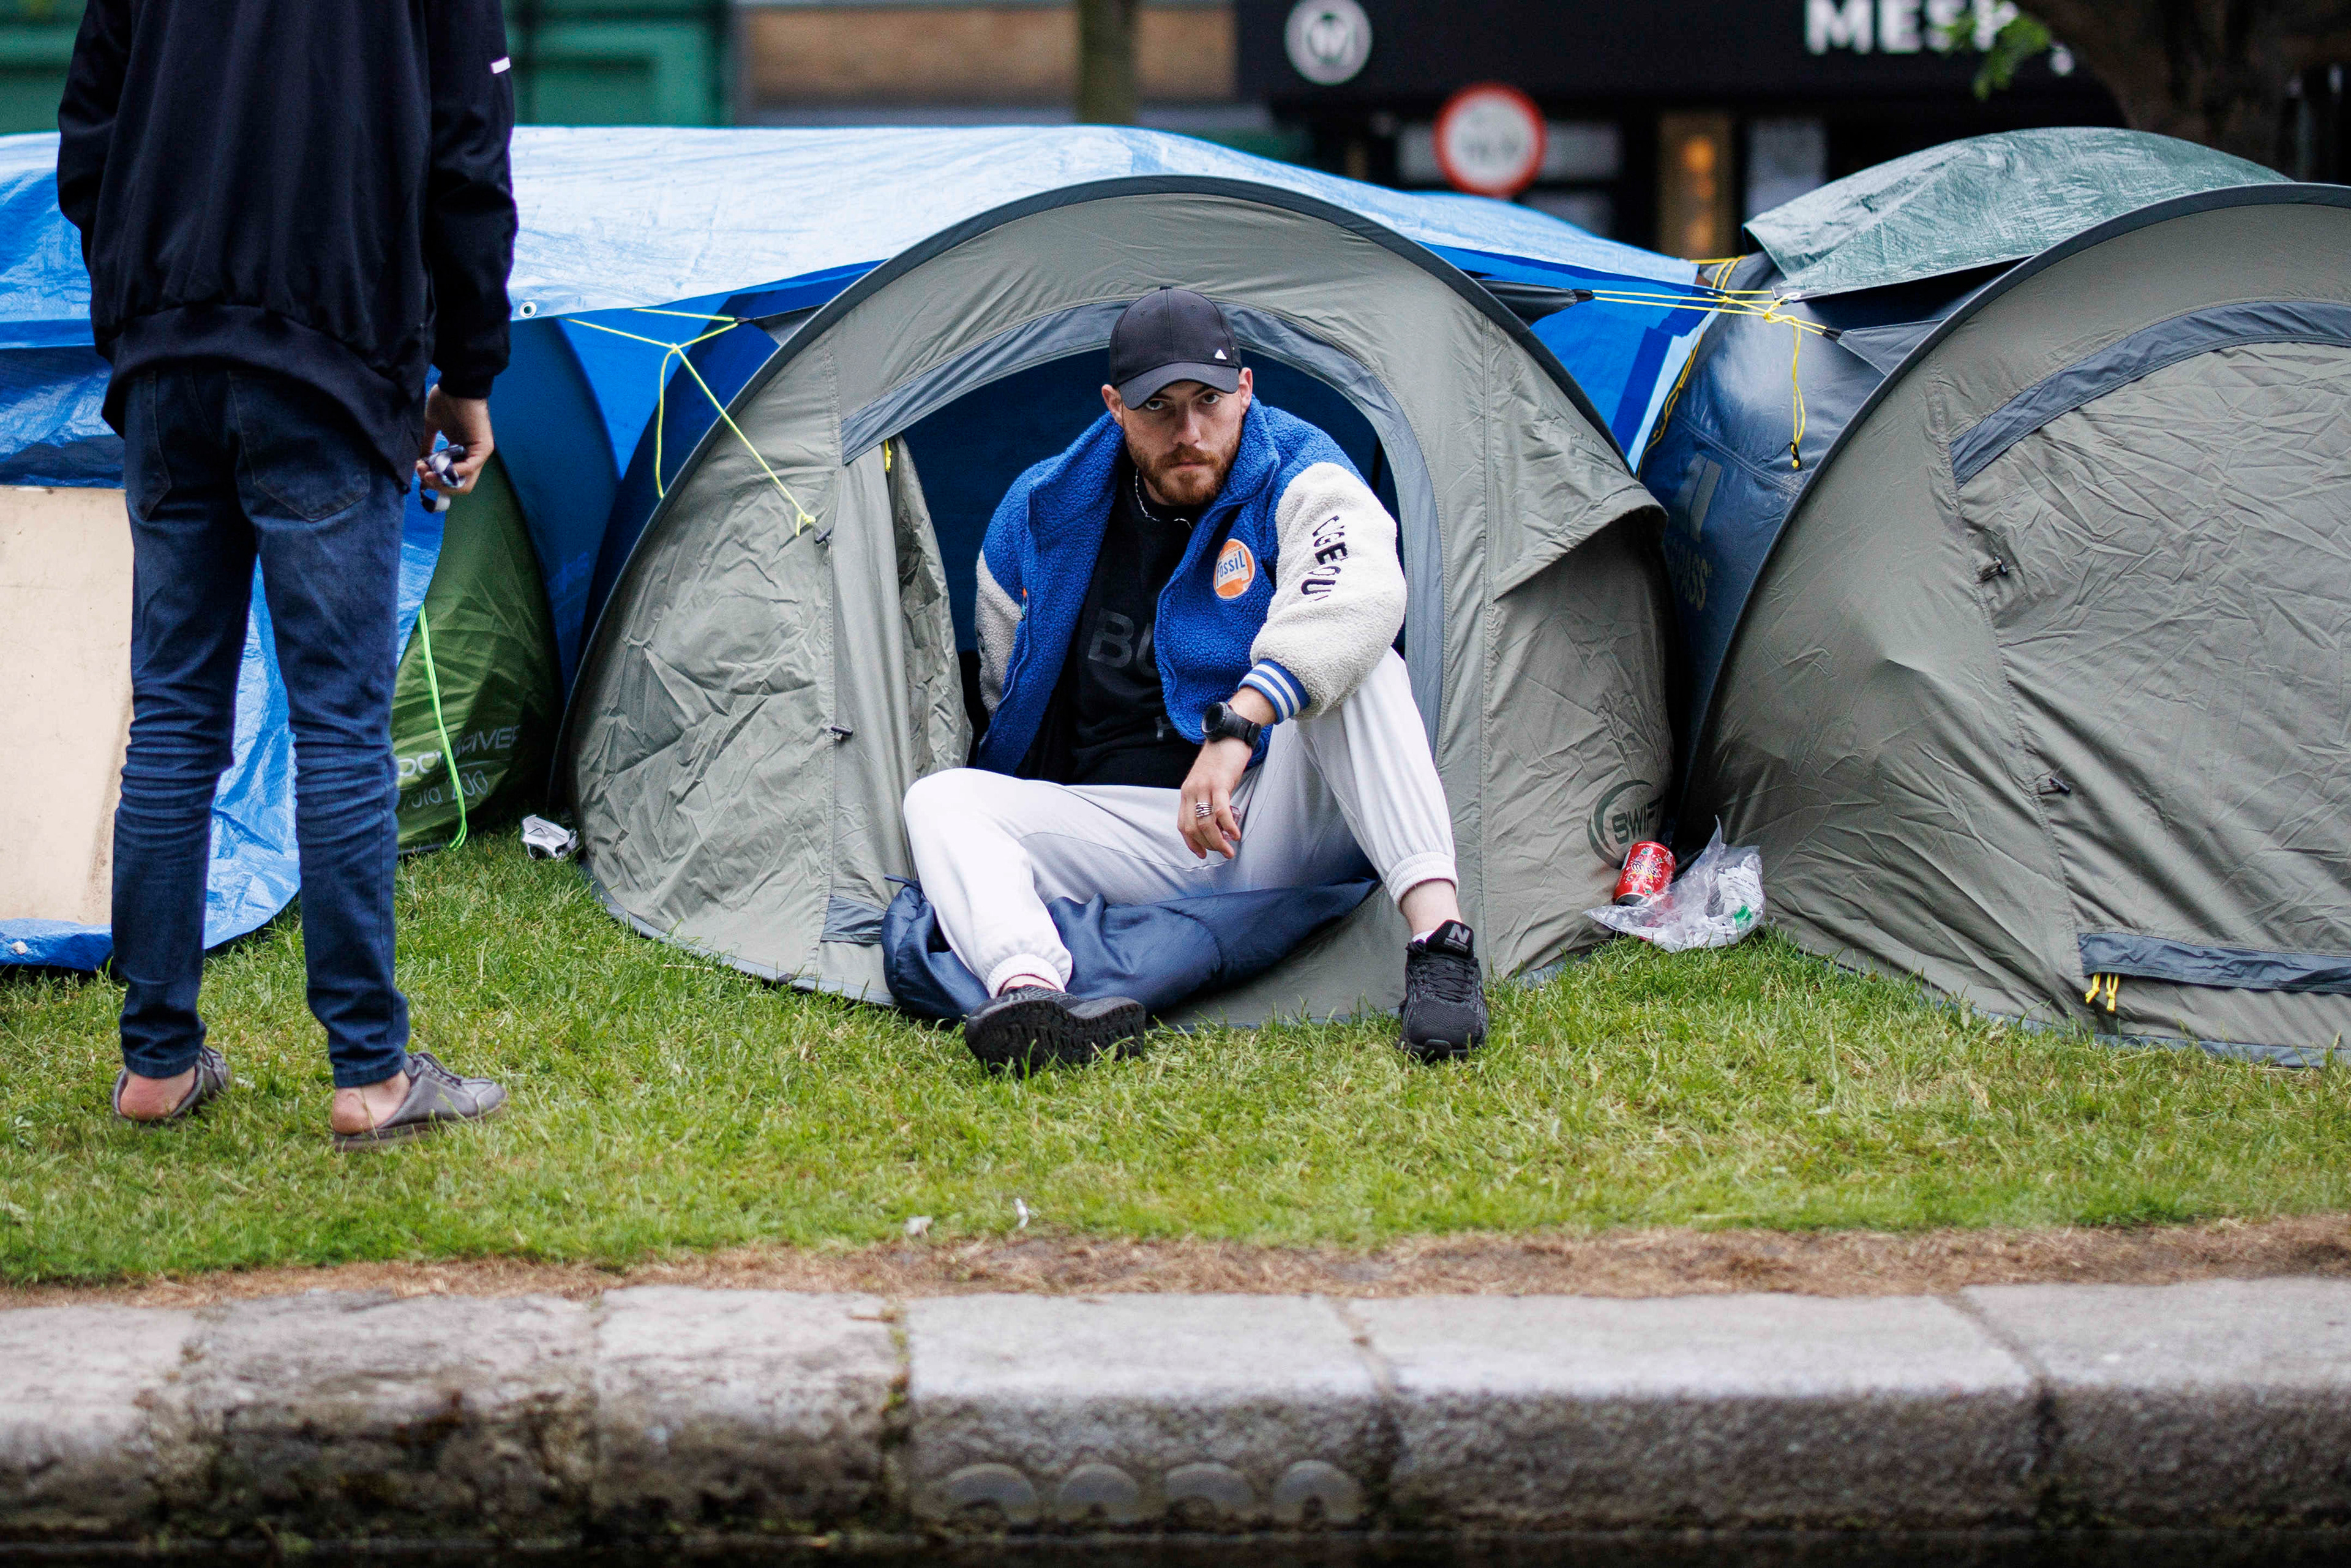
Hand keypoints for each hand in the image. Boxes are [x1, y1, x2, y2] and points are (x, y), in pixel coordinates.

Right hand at [417, 387, 493, 498]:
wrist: (456, 385)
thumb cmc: (446, 401)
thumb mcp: (432, 426)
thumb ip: (427, 445)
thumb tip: (420, 461)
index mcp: (460, 452)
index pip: (451, 478)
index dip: (435, 481)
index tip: (420, 474)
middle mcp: (471, 456)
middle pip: (458, 485)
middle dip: (437, 484)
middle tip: (422, 474)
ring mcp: (479, 453)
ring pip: (465, 482)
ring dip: (442, 480)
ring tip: (426, 472)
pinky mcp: (484, 448)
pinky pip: (470, 467)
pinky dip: (454, 472)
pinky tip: (440, 468)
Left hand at [1178, 736, 1252, 858]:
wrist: (1229, 733)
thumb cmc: (1222, 757)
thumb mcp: (1209, 781)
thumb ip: (1208, 799)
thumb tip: (1218, 822)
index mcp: (1187, 792)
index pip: (1183, 824)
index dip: (1192, 843)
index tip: (1202, 854)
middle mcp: (1191, 791)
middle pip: (1193, 828)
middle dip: (1208, 845)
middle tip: (1222, 852)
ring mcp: (1204, 787)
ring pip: (1206, 823)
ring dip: (1218, 841)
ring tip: (1230, 850)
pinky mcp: (1219, 783)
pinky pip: (1221, 811)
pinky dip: (1228, 827)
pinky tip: (1236, 835)